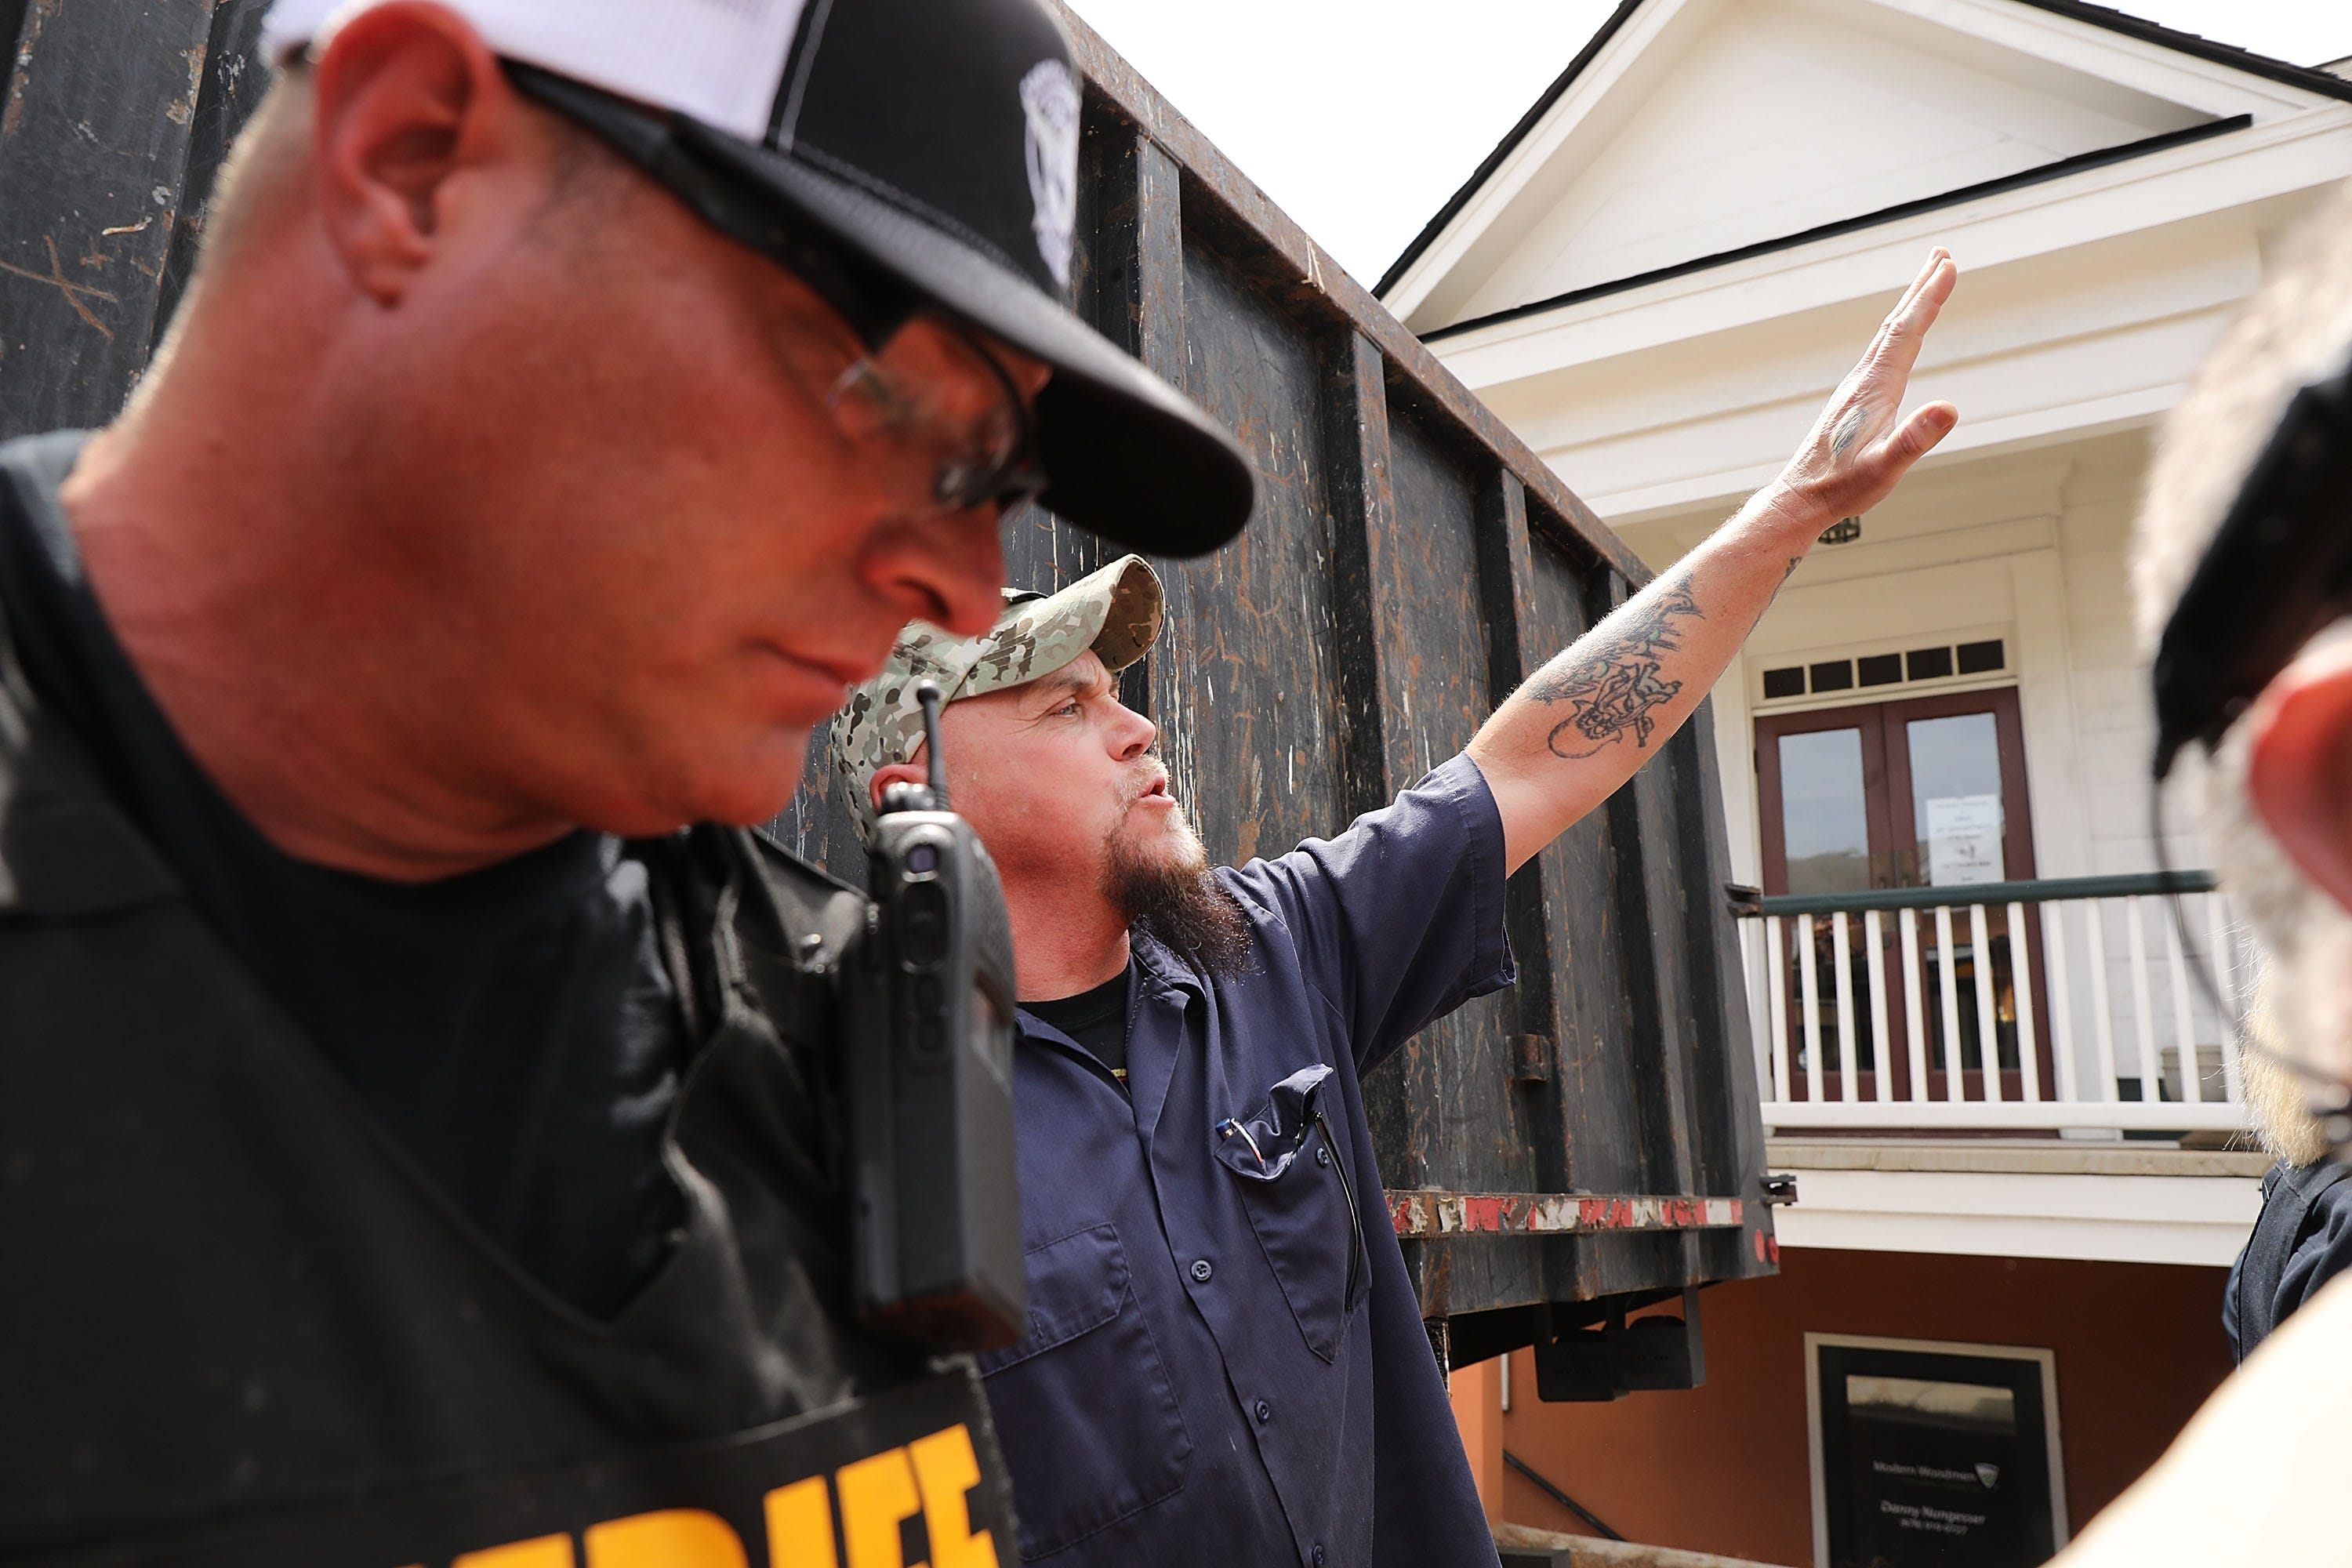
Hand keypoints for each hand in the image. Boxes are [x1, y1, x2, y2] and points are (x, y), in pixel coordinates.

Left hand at [1769, 248, 1959, 527]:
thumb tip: (1948, 408)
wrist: (1801, 499)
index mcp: (1874, 389)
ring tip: (1927, 285)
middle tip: (1942, 254)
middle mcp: (1863, 381)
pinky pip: (1881, 355)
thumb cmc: (1841, 489)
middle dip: (1920, 289)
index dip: (1929, 299)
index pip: (1907, 333)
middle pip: (1896, 325)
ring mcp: (1857, 389)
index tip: (1949, 266)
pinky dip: (1898, 335)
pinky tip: (1900, 340)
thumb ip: (1914, 439)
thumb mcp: (1885, 469)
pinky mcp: (1854, 401)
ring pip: (1887, 338)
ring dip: (1909, 309)